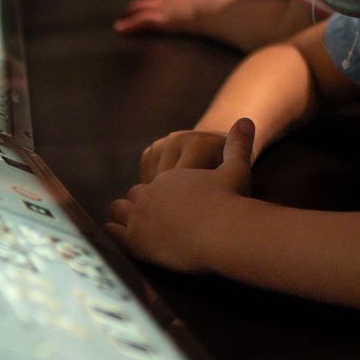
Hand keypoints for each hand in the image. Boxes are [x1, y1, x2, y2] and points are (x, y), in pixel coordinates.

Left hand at [108, 119, 255, 271]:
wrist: (224, 231)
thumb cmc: (231, 201)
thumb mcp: (237, 169)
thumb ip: (238, 145)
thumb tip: (246, 120)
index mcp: (169, 175)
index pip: (154, 181)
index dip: (156, 194)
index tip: (162, 203)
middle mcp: (150, 192)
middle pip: (134, 195)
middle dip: (139, 204)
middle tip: (147, 218)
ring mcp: (139, 216)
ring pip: (119, 211)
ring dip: (123, 218)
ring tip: (130, 227)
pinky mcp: (134, 239)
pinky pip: (114, 234)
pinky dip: (113, 234)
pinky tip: (116, 238)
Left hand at [112, 0, 239, 37]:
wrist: (237, 12)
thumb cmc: (242, 11)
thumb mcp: (236, 7)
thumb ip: (232, 9)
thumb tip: (242, 14)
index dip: (159, 1)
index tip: (151, 4)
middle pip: (155, 0)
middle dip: (141, 6)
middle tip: (128, 12)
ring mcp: (174, 8)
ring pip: (146, 9)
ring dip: (132, 15)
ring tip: (120, 23)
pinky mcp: (170, 20)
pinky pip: (145, 21)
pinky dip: (132, 25)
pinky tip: (120, 29)